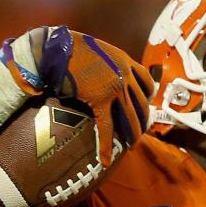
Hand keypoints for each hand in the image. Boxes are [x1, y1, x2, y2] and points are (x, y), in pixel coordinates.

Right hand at [28, 26, 153, 166]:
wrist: (57, 46)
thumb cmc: (71, 46)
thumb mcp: (99, 49)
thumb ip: (109, 63)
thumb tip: (106, 73)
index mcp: (125, 60)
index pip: (147, 81)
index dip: (149, 96)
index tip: (147, 103)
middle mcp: (125, 75)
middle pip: (142, 105)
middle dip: (142, 122)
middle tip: (140, 132)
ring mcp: (115, 88)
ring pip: (131, 119)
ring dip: (133, 135)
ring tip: (131, 146)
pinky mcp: (100, 100)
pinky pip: (106, 128)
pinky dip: (105, 146)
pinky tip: (106, 160)